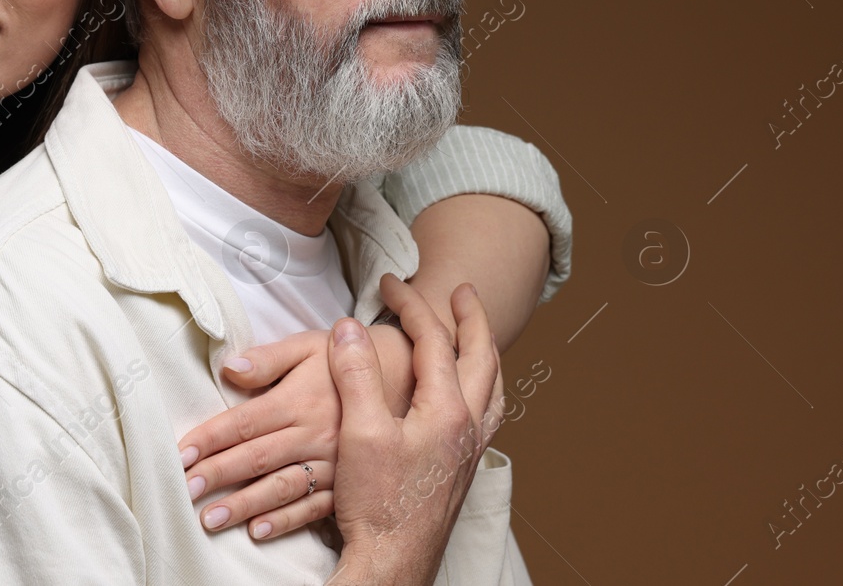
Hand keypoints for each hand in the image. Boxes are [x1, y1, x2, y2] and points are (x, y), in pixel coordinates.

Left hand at [178, 330, 339, 539]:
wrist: (401, 380)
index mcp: (299, 401)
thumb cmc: (340, 361)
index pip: (245, 422)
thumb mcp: (307, 346)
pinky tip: (258, 531)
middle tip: (184, 490)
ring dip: (245, 505)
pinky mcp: (346, 483)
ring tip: (210, 518)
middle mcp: (314, 435)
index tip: (181, 454)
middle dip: (218, 475)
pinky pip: (313, 507)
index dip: (211, 438)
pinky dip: (286, 521)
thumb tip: (229, 368)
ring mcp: (331, 463)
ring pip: (281, 488)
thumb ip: (268, 358)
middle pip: (257, 458)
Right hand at [325, 275, 503, 585]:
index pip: (434, 341)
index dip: (411, 306)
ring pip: (493, 388)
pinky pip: (487, 415)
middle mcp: (468, 427)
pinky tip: (468, 398)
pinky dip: (483, 390)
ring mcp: (469, 450)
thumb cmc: (377, 503)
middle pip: (482, 358)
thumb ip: (357, 375)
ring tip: (477, 336)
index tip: (388, 284)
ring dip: (485, 353)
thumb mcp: (359, 432)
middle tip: (461, 292)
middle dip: (471, 319)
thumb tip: (349, 328)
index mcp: (447, 411)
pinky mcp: (461, 470)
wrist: (393, 561)